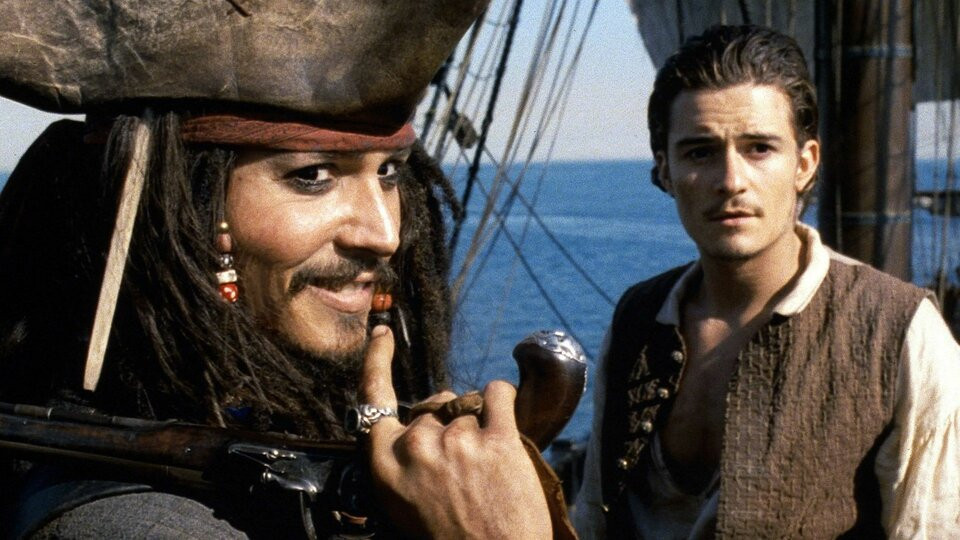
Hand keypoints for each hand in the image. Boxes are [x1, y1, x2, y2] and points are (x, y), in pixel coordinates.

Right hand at [361, 325, 552, 537]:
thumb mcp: (405, 505)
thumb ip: (406, 461)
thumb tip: (423, 423)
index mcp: (387, 466)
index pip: (374, 399)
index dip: (377, 362)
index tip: (382, 335)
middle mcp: (417, 447)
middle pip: (433, 405)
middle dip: (450, 422)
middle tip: (465, 463)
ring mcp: (457, 441)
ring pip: (468, 406)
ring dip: (480, 426)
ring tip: (487, 469)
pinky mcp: (497, 438)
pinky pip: (497, 393)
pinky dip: (502, 401)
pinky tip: (505, 423)